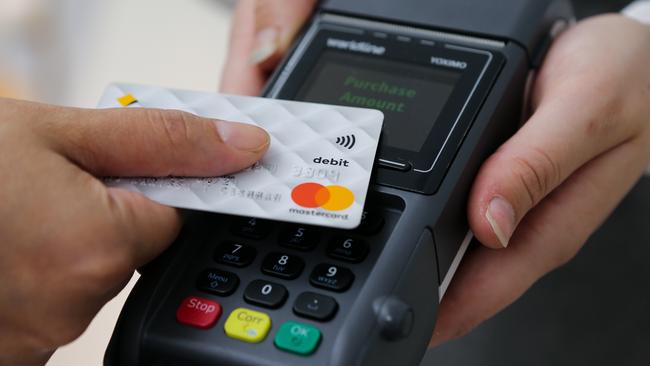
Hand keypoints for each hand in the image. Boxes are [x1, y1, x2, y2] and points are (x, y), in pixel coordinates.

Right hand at [0, 99, 268, 364]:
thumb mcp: (60, 131)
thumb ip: (163, 140)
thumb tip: (245, 145)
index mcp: (97, 247)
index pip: (173, 218)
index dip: (151, 188)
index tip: (126, 172)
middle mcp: (72, 306)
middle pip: (127, 251)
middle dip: (99, 215)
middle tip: (44, 185)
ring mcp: (34, 338)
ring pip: (83, 278)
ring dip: (60, 244)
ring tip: (10, 213)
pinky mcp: (9, 349)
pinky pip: (46, 304)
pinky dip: (31, 273)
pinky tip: (1, 246)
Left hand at [222, 0, 649, 346]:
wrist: (641, 59)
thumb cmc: (627, 81)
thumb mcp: (584, 111)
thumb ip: (535, 166)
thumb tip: (490, 221)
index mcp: (547, 221)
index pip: (484, 288)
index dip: (432, 311)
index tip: (385, 318)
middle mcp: (526, 222)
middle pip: (458, 276)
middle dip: (406, 286)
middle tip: (354, 285)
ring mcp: (514, 207)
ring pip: (453, 247)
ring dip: (410, 255)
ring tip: (361, 255)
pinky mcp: (502, 184)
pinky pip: (455, 212)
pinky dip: (424, 216)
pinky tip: (399, 211)